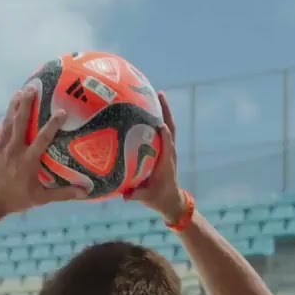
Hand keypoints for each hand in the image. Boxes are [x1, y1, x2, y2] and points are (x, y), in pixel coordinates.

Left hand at [0, 87, 85, 223]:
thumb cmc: (15, 200)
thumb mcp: (40, 199)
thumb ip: (63, 194)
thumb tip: (85, 192)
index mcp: (28, 161)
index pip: (43, 138)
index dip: (52, 124)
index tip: (61, 111)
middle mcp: (14, 150)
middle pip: (21, 121)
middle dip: (27, 103)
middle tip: (33, 87)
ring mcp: (0, 147)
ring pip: (8, 121)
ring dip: (14, 105)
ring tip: (20, 91)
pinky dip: (4, 120)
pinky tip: (8, 112)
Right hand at [125, 91, 188, 220]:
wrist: (171, 200)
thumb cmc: (158, 198)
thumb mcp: (146, 197)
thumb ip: (135, 195)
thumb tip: (124, 195)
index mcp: (165, 163)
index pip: (167, 145)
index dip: (164, 134)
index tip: (159, 122)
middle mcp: (169, 152)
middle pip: (170, 128)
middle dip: (166, 111)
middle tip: (159, 94)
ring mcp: (168, 150)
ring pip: (169, 126)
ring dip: (164, 111)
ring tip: (156, 95)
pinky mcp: (165, 149)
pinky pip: (164, 131)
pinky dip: (160, 118)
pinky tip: (151, 109)